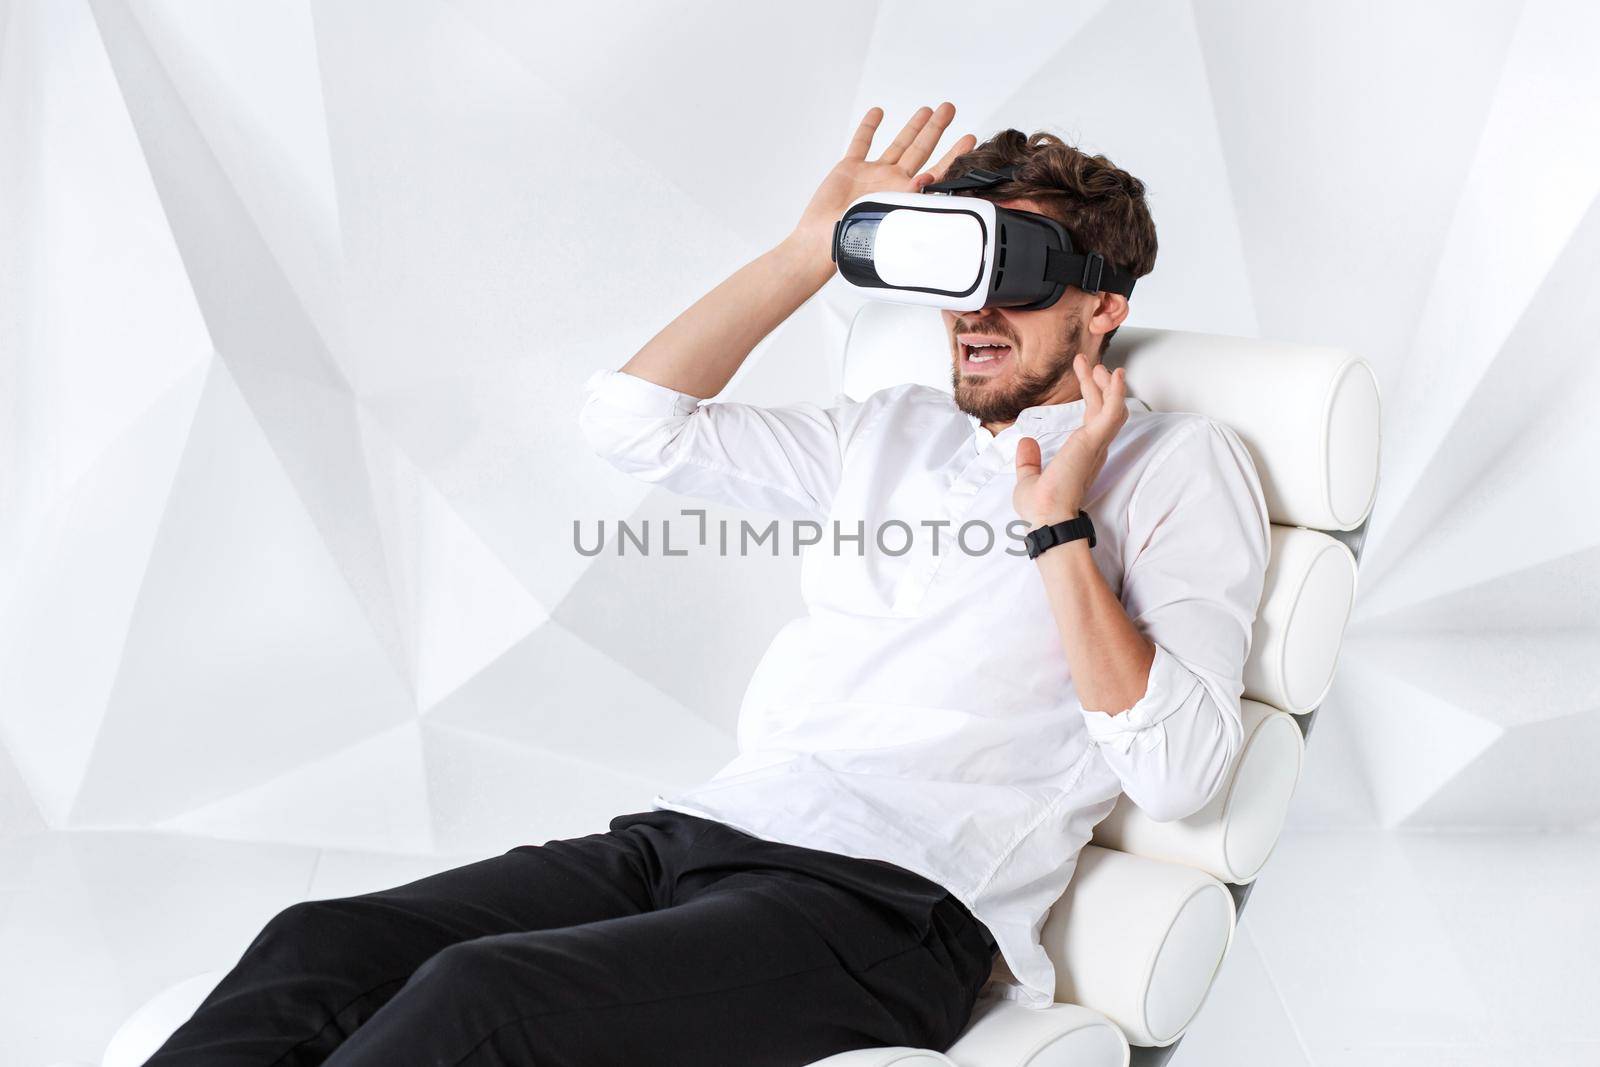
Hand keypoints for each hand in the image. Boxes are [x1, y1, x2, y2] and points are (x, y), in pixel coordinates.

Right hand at [791, 103, 975, 261]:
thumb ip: (911, 196)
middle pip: (922, 149)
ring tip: (927, 110)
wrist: (823, 238)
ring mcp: (873, 174)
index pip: (938, 171)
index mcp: (908, 195)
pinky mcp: (851, 169)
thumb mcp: (890, 216)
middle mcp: (894, 182)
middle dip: (937, 129)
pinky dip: (869, 127)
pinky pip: (861, 143)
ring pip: (898, 144)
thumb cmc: (857, 239)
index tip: (970, 139)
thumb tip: (929, 177)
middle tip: (950, 109)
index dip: (955, 155)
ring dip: (912, 127)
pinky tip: (878, 113)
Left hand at [1014, 355, 1129, 527]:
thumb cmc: (1041, 508)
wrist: (1046, 517)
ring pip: (1110, 406)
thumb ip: (1028, 461)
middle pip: (1102, 408)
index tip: (1084, 375)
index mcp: (1081, 454)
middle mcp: (1093, 448)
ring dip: (1108, 384)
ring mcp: (1096, 444)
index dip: (1091, 396)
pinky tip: (1116, 376)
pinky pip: (1112, 412)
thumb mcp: (1028, 479)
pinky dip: (1116, 393)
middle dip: (1098, 384)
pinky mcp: (1094, 441)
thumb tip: (1026, 443)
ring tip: (1099, 365)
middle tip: (1090, 363)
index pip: (1090, 419)